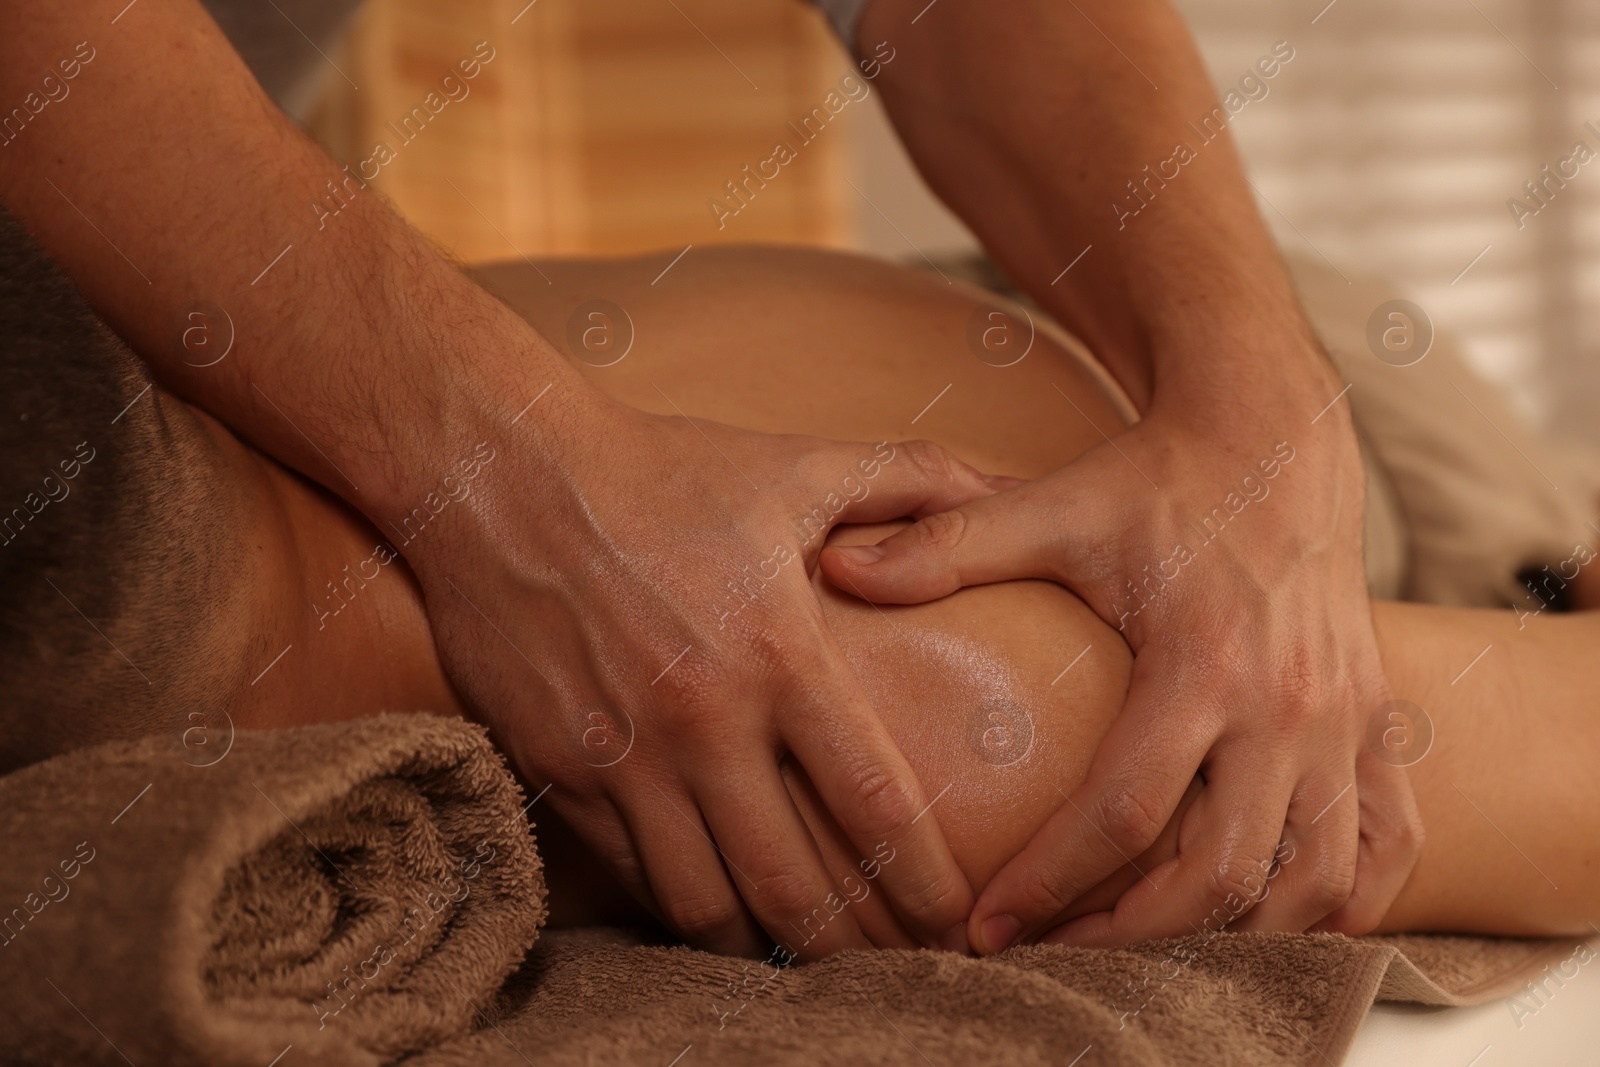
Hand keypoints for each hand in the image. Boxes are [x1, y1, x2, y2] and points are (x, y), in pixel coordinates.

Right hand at [409, 393, 995, 958]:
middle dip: (853, 947)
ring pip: (703, 902)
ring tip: (807, 960)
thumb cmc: (662, 471)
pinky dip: (681, 904)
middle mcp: (703, 721)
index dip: (924, 881)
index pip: (872, 803)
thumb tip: (1009, 485)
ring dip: (763, 947)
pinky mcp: (559, 770)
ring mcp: (623, 755)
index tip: (955, 921)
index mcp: (778, 653)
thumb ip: (914, 482)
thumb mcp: (798, 465)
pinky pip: (630, 872)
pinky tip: (716, 910)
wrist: (503, 475)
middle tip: (892, 969)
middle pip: (792, 884)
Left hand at [819, 367, 1422, 950]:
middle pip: (1221, 875)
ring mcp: (1343, 722)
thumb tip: (835, 570)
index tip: (986, 927)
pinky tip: (1279, 926)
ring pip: (1312, 885)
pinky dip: (1343, 907)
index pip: (1125, 813)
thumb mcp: (1049, 506)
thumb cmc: (1154, 479)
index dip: (1050, 884)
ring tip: (1147, 952)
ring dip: (1234, 940)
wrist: (1273, 431)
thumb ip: (946, 546)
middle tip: (1052, 956)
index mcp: (1203, 661)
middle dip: (1131, 940)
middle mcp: (1287, 704)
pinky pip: (1385, 848)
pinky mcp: (1374, 723)